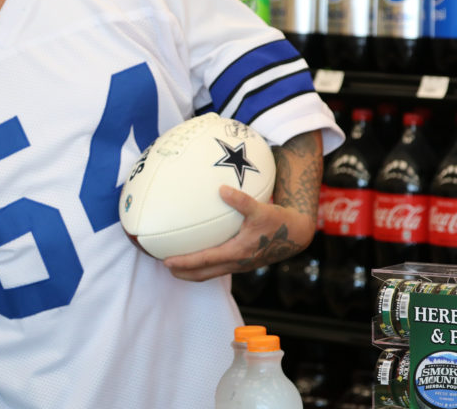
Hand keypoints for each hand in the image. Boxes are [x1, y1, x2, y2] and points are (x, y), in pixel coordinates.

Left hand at [162, 185, 314, 281]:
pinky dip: (205, 264)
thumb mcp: (261, 209)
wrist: (296, 234)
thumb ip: (241, 200)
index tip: (167, 261)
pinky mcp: (243, 262)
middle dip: (184, 272)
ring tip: (176, 265)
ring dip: (193, 271)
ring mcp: (240, 265)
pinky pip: (219, 266)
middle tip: (165, 266)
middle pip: (204, 273)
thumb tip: (221, 189)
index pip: (205, 260)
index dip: (185, 262)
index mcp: (237, 252)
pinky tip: (200, 252)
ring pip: (211, 272)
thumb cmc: (278, 221)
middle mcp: (236, 262)